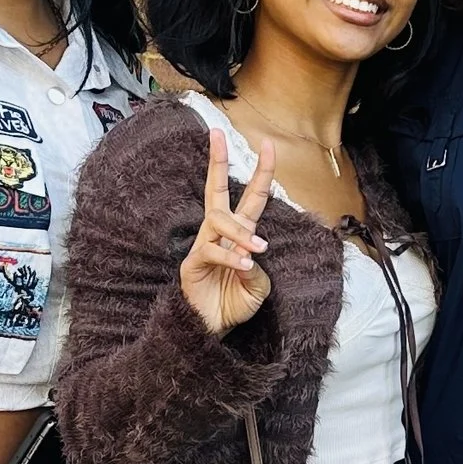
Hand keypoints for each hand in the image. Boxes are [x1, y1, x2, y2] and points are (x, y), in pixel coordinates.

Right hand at [179, 129, 273, 334]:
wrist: (213, 330)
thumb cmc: (235, 305)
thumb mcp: (258, 287)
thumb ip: (258, 268)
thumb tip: (250, 253)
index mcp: (240, 235)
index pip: (252, 198)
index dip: (262, 174)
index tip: (270, 146)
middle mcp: (220, 234)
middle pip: (217, 190)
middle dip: (218, 161)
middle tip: (218, 133)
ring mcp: (204, 245)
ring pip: (219, 221)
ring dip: (241, 232)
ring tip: (257, 248)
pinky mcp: (192, 263)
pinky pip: (211, 250)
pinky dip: (229, 256)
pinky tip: (242, 265)